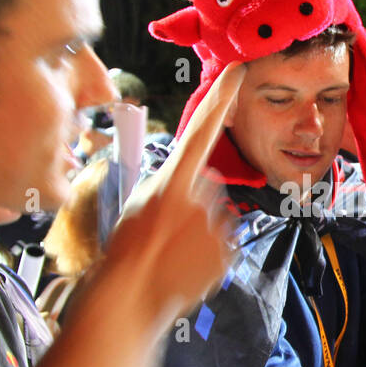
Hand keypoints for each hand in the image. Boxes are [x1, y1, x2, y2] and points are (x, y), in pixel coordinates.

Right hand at [92, 62, 244, 325]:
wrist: (130, 298)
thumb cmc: (126, 250)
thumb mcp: (137, 203)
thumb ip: (166, 184)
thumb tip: (191, 179)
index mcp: (173, 180)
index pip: (201, 128)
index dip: (220, 97)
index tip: (238, 68)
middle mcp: (200, 197)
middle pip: (207, 187)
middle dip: (191, 205)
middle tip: (164, 232)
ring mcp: (216, 225)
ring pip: (215, 216)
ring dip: (199, 231)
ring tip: (172, 252)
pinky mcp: (229, 251)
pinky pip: (223, 243)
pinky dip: (209, 253)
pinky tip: (186, 265)